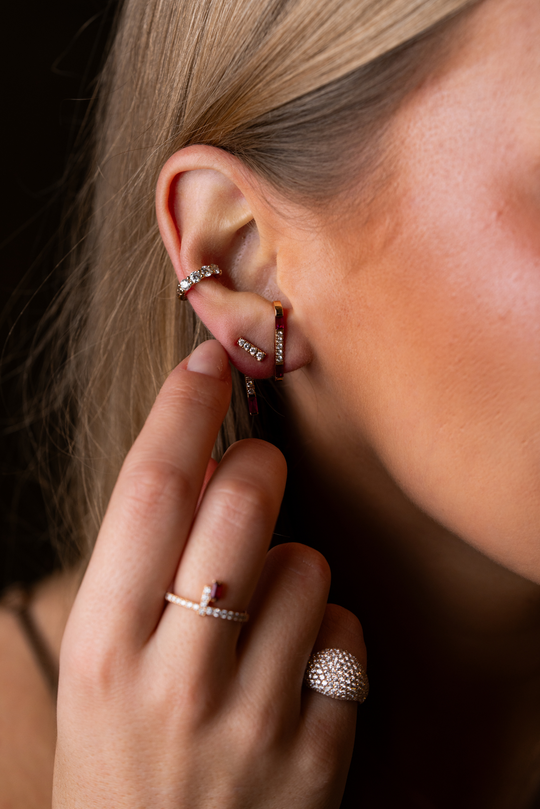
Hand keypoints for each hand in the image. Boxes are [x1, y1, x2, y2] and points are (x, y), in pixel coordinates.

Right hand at [53, 340, 366, 808]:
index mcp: (103, 649)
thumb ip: (143, 570)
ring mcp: (251, 722)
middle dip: (259, 463)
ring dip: (293, 565)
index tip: (206, 361)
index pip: (148, 491)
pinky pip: (346, 634)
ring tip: (261, 614)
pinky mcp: (315, 756)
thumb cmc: (122, 762)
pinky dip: (328, 632)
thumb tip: (200, 467)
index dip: (182, 410)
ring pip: (309, 565)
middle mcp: (175, 681)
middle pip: (244, 505)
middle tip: (255, 470)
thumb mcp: (101, 667)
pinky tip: (296, 673)